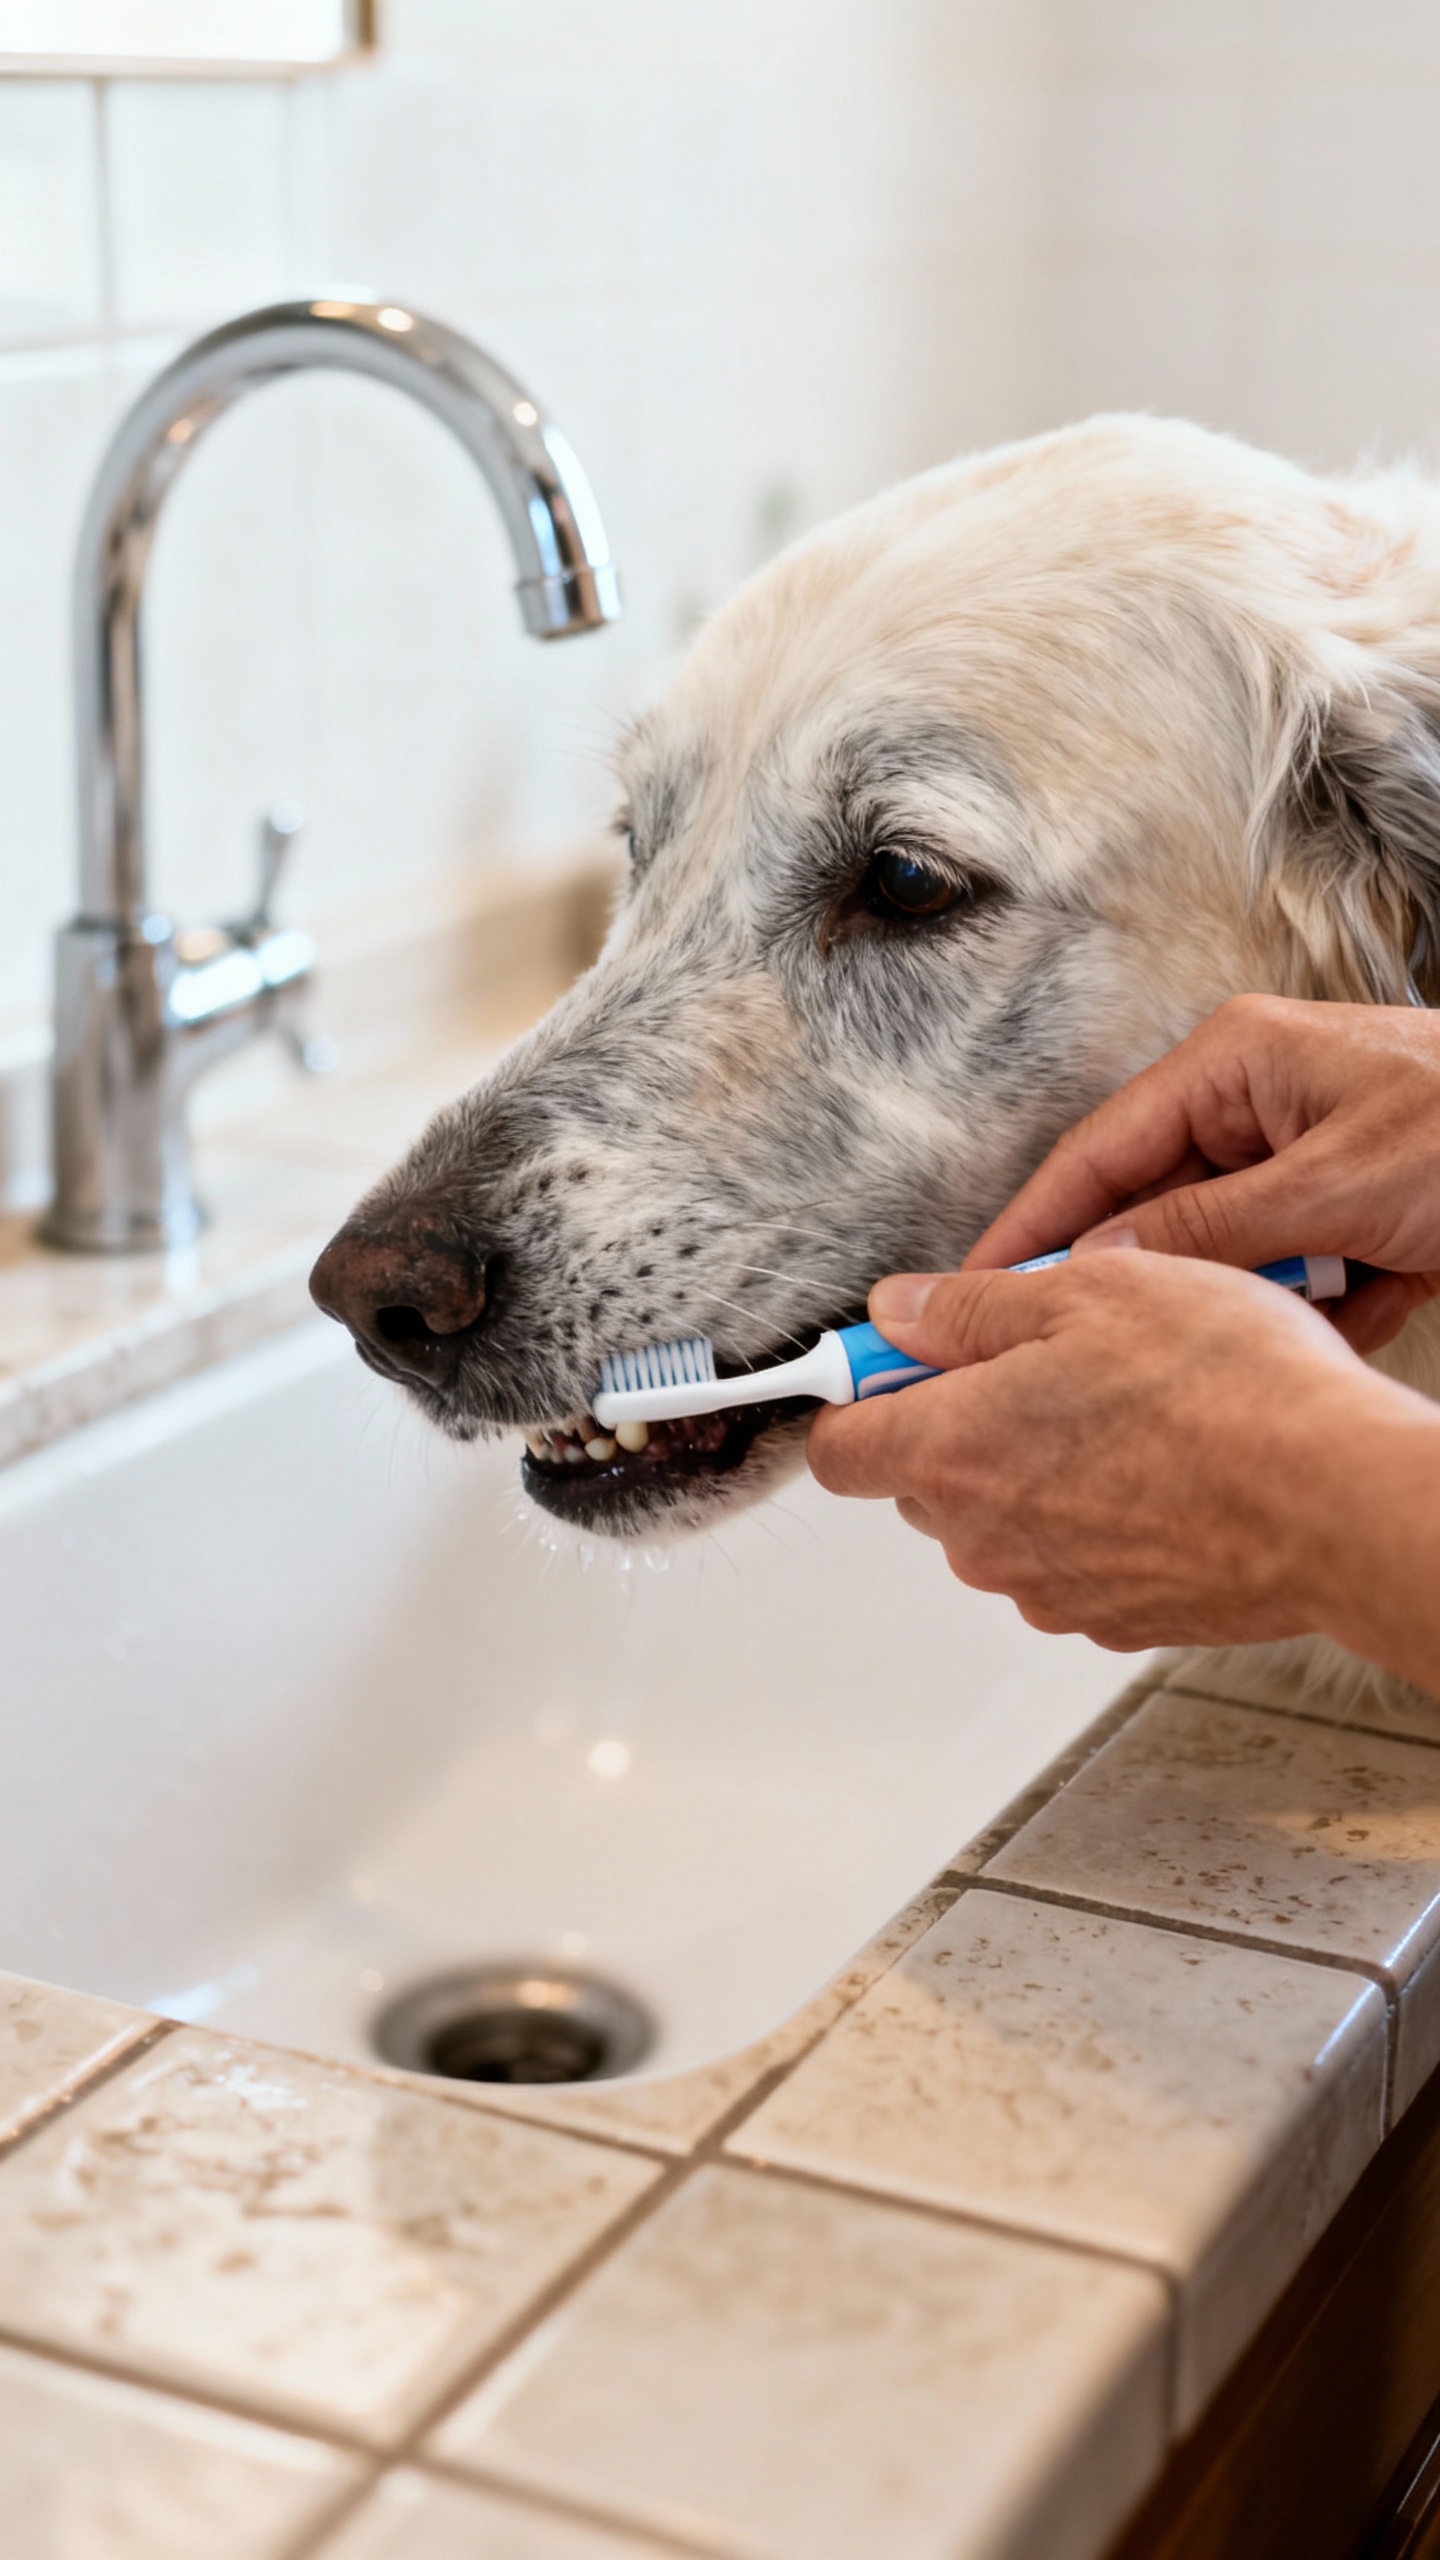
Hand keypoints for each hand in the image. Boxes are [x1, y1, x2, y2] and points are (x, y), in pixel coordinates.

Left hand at [807, 1250, 1436, 1656]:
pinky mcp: (1114, 1619)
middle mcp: (983, 1538)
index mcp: (951, 1450)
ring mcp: (1048, 1588)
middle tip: (1048, 1359)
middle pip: (924, 1480)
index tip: (897, 1359)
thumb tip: (896, 1310)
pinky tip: (1167, 1470)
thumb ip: (969, 1307)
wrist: (1334, 1501)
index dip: (860, 1396)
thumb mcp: (1088, 1290)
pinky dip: (1101, 1519)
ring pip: (1004, 1520)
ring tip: (1132, 1412)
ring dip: (1040, 1470)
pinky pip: (1073, 1558)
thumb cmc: (1224, 1389)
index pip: (840, 1449)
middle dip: (964, 1421)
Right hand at [967, 995, 1439, 1354]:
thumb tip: (1103, 1265)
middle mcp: (1257, 1105)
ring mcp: (1305, 1159)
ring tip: (1342, 1290)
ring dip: (1285, 1295)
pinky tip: (1391, 1291)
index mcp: (1234, 1063)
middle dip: (1185, 1277)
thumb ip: (1211, 1227)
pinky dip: (1342, 1302)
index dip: (1032, 1226)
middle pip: (1163, 1213)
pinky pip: (1303, 1276)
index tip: (976, 1290)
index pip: (1097, 1152)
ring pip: (1237, 1257)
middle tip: (1156, 1336)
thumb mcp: (1338, 1181)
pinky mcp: (1351, 1210)